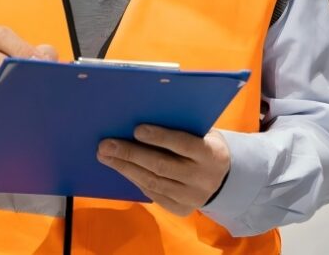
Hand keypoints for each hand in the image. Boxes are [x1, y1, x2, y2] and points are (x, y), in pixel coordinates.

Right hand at [0, 24, 57, 140]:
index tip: (40, 62)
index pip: (2, 36)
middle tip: (37, 82)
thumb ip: (34, 51)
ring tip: (25, 97)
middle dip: (19, 74)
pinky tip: (8, 109)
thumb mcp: (11, 54)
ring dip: (9, 93)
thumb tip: (49, 58)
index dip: (23, 49)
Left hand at [97, 125, 230, 216]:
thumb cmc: (204, 145)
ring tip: (105, 156)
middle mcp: (202, 178)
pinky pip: (153, 195)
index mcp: (211, 154)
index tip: (136, 129)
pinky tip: (120, 168)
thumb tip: (142, 119)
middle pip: (162, 166)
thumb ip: (181, 127)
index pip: (183, 144)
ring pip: (154, 183)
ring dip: (125, 168)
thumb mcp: (203, 133)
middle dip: (131, 154)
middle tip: (106, 145)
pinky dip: (134, 180)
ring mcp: (192, 197)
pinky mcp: (181, 209)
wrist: (223, 179)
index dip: (160, 137)